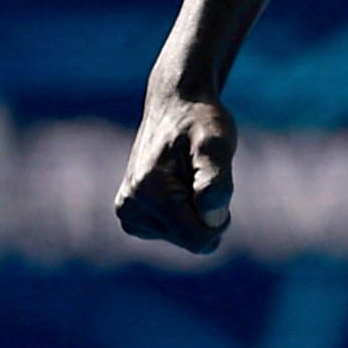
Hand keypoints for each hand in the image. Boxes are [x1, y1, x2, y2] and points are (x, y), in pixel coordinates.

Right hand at [113, 90, 237, 252]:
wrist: (175, 106)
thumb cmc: (200, 122)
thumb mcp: (216, 143)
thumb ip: (215, 181)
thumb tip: (211, 219)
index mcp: (147, 192)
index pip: (198, 240)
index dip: (219, 219)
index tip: (216, 184)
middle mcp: (129, 208)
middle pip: (191, 242)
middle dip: (206, 215)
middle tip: (199, 175)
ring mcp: (128, 214)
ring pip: (183, 239)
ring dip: (196, 211)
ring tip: (186, 175)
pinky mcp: (132, 217)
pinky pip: (174, 234)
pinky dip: (185, 213)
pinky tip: (177, 183)